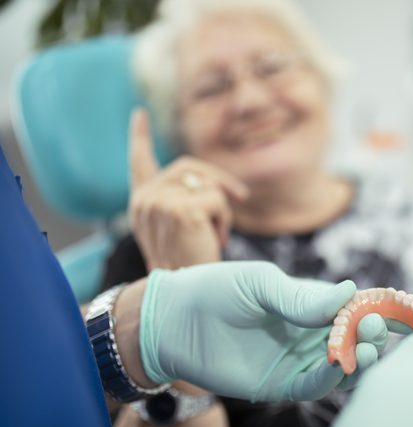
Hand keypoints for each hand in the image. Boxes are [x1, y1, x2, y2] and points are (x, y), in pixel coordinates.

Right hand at [128, 109, 248, 269]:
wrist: (185, 293)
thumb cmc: (189, 266)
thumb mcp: (180, 228)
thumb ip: (184, 201)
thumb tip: (218, 187)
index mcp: (141, 203)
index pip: (139, 163)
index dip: (140, 138)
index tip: (139, 115)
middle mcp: (145, 199)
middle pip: (188, 166)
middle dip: (219, 178)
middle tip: (242, 197)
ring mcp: (159, 201)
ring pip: (207, 184)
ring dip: (222, 208)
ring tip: (216, 235)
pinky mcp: (180, 208)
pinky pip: (218, 199)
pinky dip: (225, 219)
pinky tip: (216, 240)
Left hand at [138, 261, 387, 400]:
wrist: (173, 321)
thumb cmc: (217, 290)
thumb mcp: (261, 283)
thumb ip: (302, 296)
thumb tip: (351, 292)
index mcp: (312, 302)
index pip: (358, 305)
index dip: (385, 308)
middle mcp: (311, 332)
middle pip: (356, 337)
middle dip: (373, 333)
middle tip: (373, 328)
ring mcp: (298, 359)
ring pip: (342, 365)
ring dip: (358, 359)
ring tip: (365, 349)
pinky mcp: (280, 384)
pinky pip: (314, 386)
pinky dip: (330, 379)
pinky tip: (337, 366)